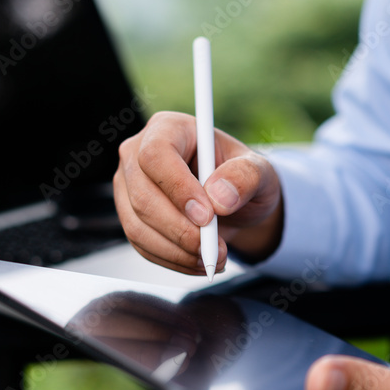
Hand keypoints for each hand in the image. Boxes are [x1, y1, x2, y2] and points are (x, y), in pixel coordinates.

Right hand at [114, 111, 283, 275]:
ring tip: (215, 257)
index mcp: (169, 128)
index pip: (156, 155)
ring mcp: (130, 186)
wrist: (234, 202)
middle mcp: (139, 154)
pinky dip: (172, 260)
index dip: (178, 188)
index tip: (207, 216)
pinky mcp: (131, 216)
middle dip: (180, 230)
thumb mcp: (259, 171)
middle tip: (214, 248)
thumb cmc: (242, 177)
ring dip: (177, 251)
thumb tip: (219, 197)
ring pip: (138, 225)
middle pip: (142, 195)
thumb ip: (245, 177)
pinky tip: (199, 261)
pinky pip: (142, 245)